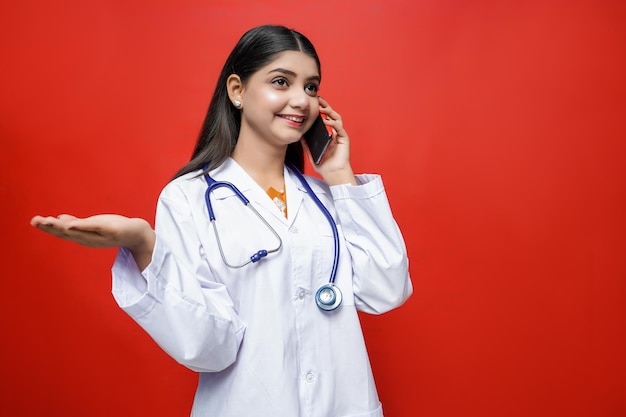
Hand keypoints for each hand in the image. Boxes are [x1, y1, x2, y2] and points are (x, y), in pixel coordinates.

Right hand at [30, 214, 155, 268]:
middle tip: (34, 221)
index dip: (48, 227)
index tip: (35, 221)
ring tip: (48, 220)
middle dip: (49, 227)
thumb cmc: (113, 229)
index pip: (62, 231)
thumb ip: (76, 223)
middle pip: (65, 232)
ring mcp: (98, 234)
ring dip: (60, 226)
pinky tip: (69, 223)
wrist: (135, 233)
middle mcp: (88, 238)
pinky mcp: (109, 229)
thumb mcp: (92, 225)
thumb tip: (60, 219)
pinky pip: (92, 228)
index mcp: (82, 236)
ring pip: (76, 230)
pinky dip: (80, 226)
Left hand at [304, 96, 356, 185]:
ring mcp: (340, 134)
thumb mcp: (311, 152)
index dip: (319, 109)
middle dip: (325, 106)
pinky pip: (339, 128)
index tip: (312, 102)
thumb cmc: (324, 164)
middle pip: (331, 115)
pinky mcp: (344, 139)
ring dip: (329, 112)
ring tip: (321, 108)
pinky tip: (327, 121)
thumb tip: (299, 135)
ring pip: (336, 118)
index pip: (324, 117)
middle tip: (318, 99)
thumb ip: (306, 143)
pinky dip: (333, 123)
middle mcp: (334, 132)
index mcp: (327, 133)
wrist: (333, 174)